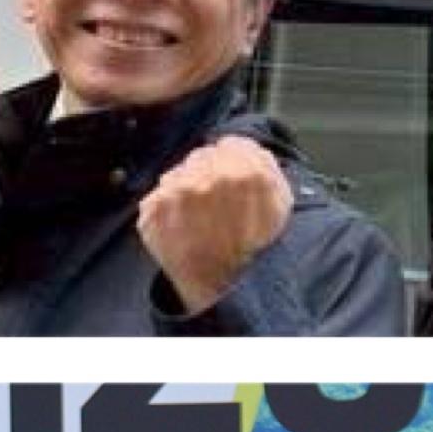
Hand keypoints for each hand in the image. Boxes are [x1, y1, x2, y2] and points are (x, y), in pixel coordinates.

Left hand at [135, 134, 293, 312]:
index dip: (234, 161)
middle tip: (216, 203)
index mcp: (244, 171)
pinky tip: (183, 227)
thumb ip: (266, 165)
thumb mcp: (280, 203)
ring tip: (200, 218)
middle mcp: (206, 176)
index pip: (230, 144)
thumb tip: (245, 147)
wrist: (224, 287)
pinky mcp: (152, 209)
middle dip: (209, 173)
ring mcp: (175, 193)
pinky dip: (168, 208)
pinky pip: (159, 194)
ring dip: (187, 189)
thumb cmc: (254, 247)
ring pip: (179, 173)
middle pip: (202, 156)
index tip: (234, 179)